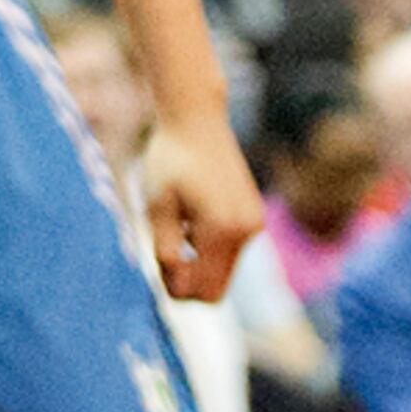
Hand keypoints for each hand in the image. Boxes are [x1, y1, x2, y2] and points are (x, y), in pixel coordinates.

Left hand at [143, 105, 262, 306]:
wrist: (197, 120)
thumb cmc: (170, 160)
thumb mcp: (158, 206)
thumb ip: (165, 248)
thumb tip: (175, 285)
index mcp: (222, 231)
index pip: (205, 291)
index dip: (176, 290)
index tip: (155, 265)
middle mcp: (246, 231)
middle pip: (218, 288)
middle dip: (188, 281)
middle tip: (162, 254)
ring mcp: (254, 224)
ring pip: (223, 270)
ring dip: (197, 260)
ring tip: (177, 223)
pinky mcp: (254, 216)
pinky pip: (230, 250)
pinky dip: (208, 246)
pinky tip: (191, 215)